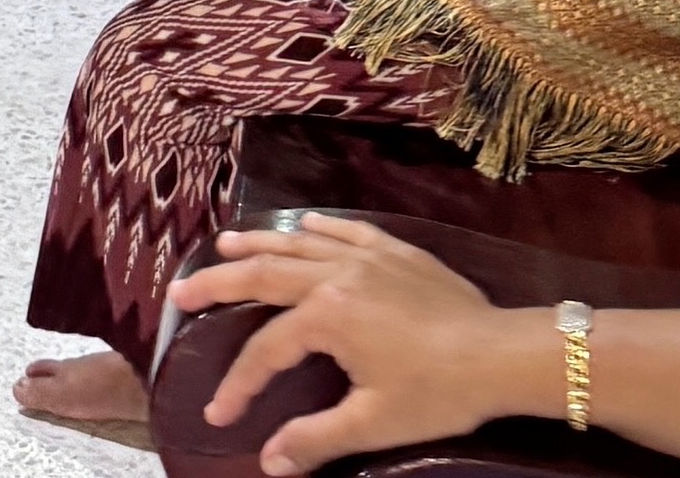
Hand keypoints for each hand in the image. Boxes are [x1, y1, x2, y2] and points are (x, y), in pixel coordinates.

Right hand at [167, 214, 538, 475]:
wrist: (498, 353)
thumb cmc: (436, 391)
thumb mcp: (373, 422)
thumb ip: (316, 438)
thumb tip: (269, 462)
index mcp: (326, 315)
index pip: (265, 350)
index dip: (238, 385)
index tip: (220, 416)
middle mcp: (335, 274)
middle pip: (263, 274)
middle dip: (218, 284)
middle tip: (181, 289)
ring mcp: (363, 255)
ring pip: (297, 243)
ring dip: (257, 244)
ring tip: (224, 246)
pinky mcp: (392, 249)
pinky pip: (343, 229)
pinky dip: (316, 227)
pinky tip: (302, 226)